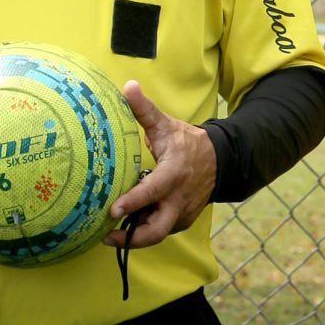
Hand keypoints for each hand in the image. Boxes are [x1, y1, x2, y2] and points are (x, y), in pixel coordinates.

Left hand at [106, 80, 216, 248]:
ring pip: (157, 233)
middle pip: (156, 230)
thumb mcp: (166, 124)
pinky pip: (160, 230)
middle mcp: (179, 199)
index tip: (112, 210)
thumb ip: (144, 109)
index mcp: (174, 174)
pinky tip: (127, 225)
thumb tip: (128, 86)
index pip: (152, 192)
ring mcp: (182, 213)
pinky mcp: (181, 221)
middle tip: (105, 236)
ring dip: (134, 235)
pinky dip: (144, 230)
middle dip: (131, 239)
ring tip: (109, 233)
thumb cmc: (187, 142)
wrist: (220, 161)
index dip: (132, 203)